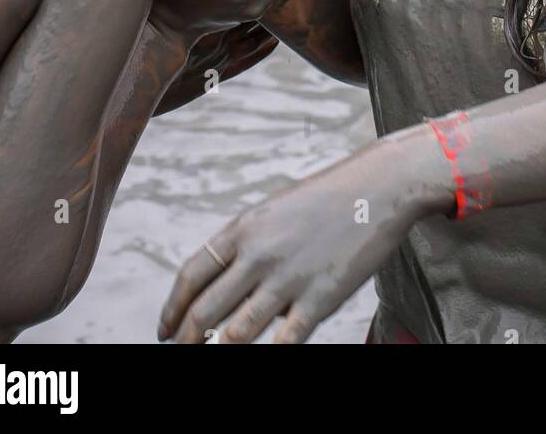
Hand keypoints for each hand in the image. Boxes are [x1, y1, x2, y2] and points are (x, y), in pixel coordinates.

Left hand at [159, 134, 435, 344]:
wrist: (379, 187)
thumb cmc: (328, 198)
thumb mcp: (275, 211)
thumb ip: (247, 243)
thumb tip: (223, 283)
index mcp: (244, 228)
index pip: (191, 275)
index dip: (172, 308)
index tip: (165, 329)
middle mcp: (259, 253)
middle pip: (205, 309)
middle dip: (185, 338)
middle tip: (178, 350)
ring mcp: (289, 278)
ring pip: (236, 332)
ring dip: (217, 351)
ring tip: (208, 358)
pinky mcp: (320, 298)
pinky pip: (283, 342)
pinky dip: (266, 356)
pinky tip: (260, 359)